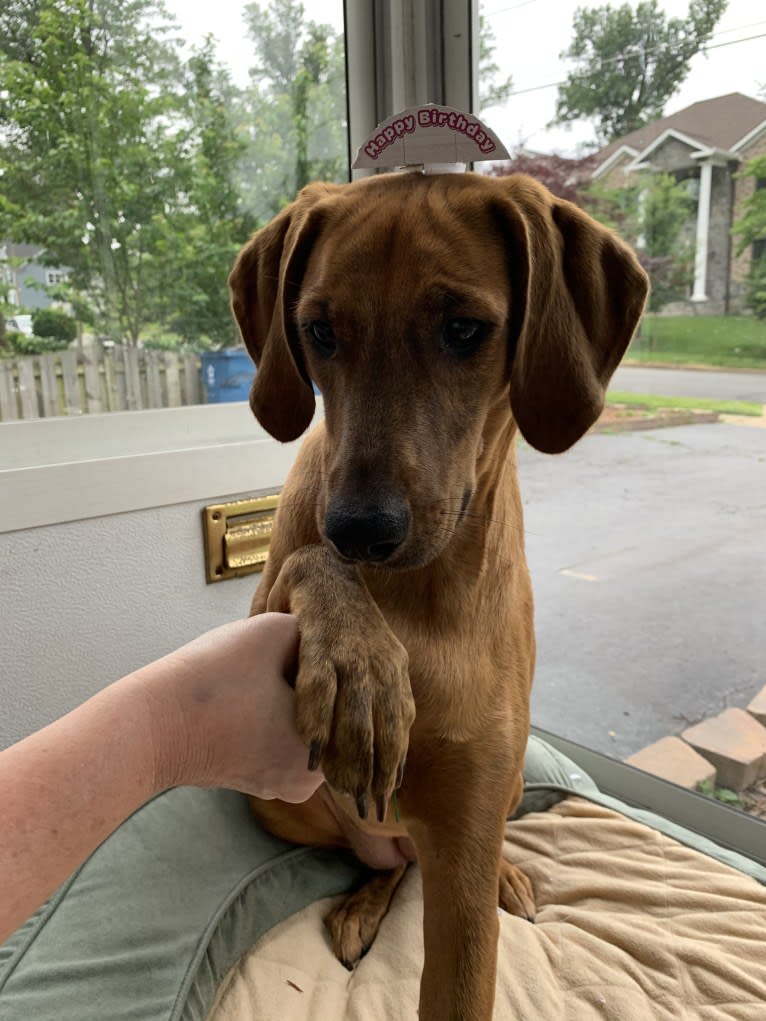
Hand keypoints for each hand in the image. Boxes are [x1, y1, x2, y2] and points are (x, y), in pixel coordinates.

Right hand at [146, 613, 323, 802]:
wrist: (148, 728)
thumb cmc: (214, 680)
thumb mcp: (273, 632)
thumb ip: (312, 630)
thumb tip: (322, 638)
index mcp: (327, 751)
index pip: (336, 687)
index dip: (302, 659)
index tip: (269, 658)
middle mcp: (310, 780)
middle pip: (318, 708)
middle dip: (293, 681)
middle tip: (255, 669)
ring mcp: (281, 785)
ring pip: (292, 720)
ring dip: (276, 696)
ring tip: (242, 685)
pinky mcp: (254, 780)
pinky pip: (270, 736)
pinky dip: (259, 716)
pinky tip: (233, 704)